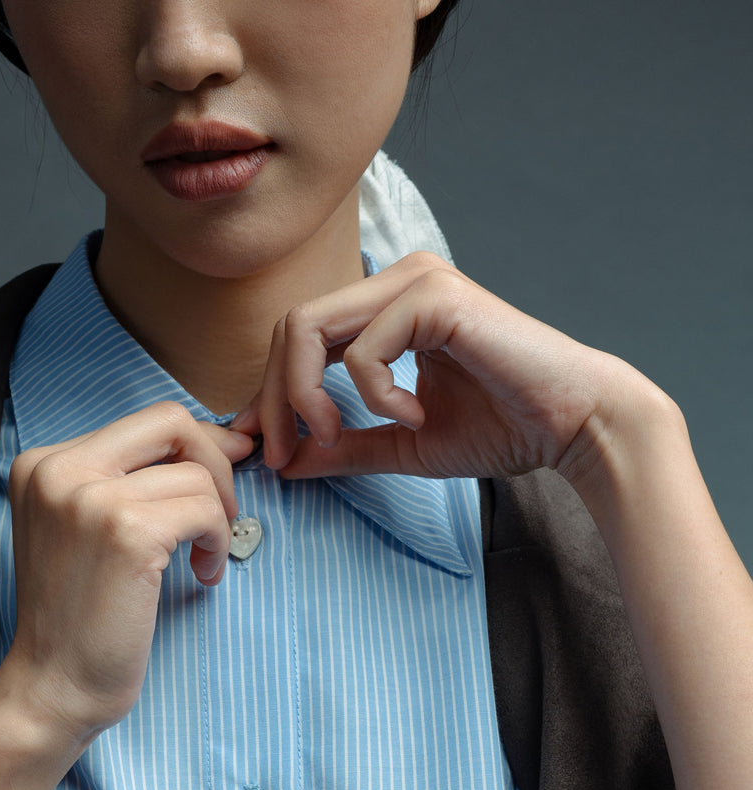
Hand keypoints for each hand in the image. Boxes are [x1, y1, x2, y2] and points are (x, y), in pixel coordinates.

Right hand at [0, 402, 252, 752]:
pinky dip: (218, 542)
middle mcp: (59, 469)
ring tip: (202, 561)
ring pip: (196, 474)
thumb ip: (125, 484)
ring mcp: (91, 497)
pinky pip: (206, 510)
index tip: (224, 473)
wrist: (53, 686)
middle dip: (216, 462)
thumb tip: (216, 442)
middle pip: (170, 421)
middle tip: (224, 514)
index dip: (195, 444)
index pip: (143, 422)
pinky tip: (202, 575)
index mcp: (42, 464)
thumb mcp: (83, 531)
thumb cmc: (77, 620)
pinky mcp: (127, 532)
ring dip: (218, 519)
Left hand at [230, 250, 650, 485]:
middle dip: (274, 399)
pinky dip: (373, 395)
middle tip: (284, 456)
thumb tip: (286, 462)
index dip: (269, 395)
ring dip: (306, 395)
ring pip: (309, 326)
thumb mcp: (404, 444)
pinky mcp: (435, 296)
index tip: (263, 450)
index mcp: (387, 307)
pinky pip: (363, 348)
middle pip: (291, 327)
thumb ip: (345, 446)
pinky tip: (413, 416)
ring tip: (335, 436)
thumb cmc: (505, 428)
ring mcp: (415, 280)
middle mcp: (396, 282)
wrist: (573, 423)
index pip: (299, 338)